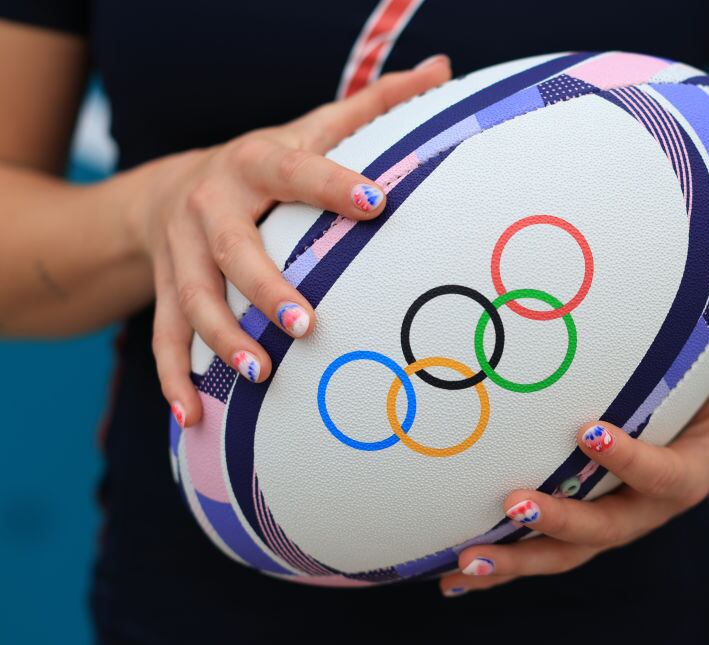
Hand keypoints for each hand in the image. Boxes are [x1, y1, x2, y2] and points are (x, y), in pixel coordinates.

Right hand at [123, 55, 451, 427]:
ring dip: (224, 339)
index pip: (295, 168)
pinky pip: (163, 339)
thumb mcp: (310, 127)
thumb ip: (375, 104)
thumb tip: (442, 68)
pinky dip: (175, 379)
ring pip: (192, 300)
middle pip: (232, 248)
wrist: (167, 188)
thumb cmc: (264, 164)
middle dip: (267, 286)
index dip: (333, 184)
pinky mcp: (163, 291)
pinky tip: (195, 415)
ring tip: (260, 374)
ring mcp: (180, 254)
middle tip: (308, 324)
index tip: (377, 202)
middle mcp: (210, 206)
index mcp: (255, 161)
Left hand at [439, 303, 708, 594]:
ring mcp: (606, 526)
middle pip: (603, 529)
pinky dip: (497, 571)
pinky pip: (537, 556)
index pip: (660, 474)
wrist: (700, 451)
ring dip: (514, 561)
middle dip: (560, 522)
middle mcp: (642, 512)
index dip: (627, 459)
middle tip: (516, 505)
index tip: (587, 432)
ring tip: (466, 560)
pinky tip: (449, 578)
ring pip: (562, 554)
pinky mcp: (577, 533)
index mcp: (684, 477)